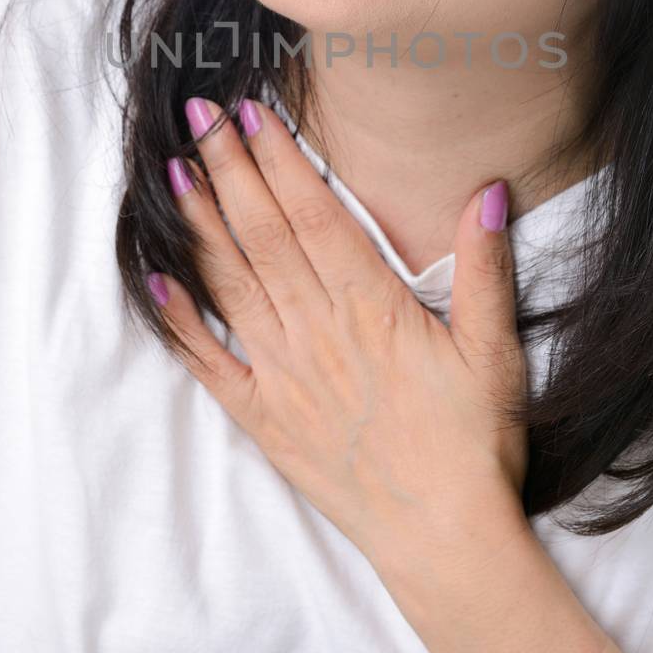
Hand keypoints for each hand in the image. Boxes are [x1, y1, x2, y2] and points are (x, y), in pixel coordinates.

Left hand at [150, 96, 530, 570]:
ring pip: (230, 283)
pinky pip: (210, 362)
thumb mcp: (496, 350)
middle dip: (228, 169)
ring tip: (174, 172)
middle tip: (198, 116)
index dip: (279, 159)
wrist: (444, 540)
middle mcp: (316, 332)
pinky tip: (156, 278)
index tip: (252, 113)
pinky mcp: (264, 419)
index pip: (313, 214)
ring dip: (199, 224)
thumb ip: (485, 268)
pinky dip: (179, 319)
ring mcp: (283, 375)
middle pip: (261, 234)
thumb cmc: (474, 444)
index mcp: (371, 307)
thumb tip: (488, 191)